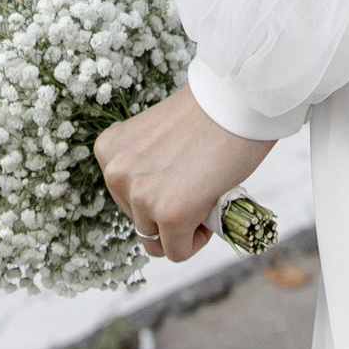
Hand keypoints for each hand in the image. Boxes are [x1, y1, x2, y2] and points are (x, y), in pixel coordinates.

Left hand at [95, 86, 273, 264]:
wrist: (240, 97)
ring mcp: (140, 195)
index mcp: (108, 150)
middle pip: (139, 221)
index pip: (124, 197)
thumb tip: (153, 206)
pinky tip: (212, 207)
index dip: (158, 193)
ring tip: (207, 192)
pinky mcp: (169, 214)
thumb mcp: (158, 137)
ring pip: (157, 240)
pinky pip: (178, 251)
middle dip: (169, 212)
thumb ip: (146, 167)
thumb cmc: (209, 111)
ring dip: (183, 225)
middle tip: (198, 185)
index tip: (182, 175)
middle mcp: (116, 172)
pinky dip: (196, 240)